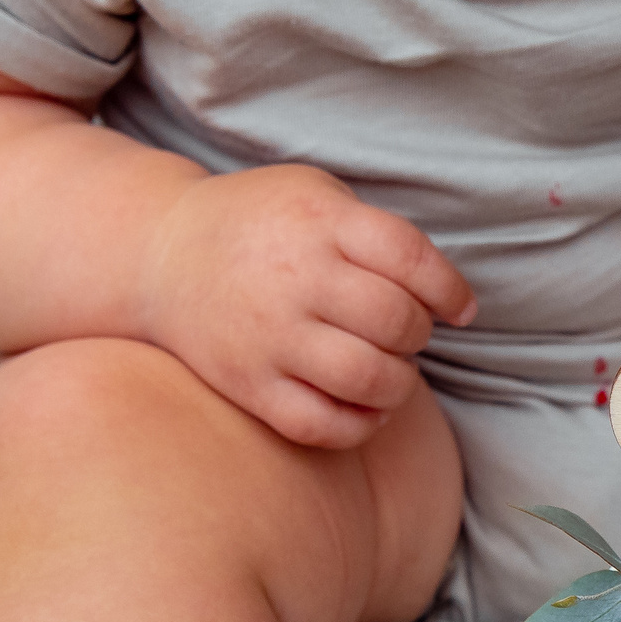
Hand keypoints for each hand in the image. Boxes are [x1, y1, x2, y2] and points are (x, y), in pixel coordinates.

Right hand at [135, 165, 476, 450]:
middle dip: (417, 335)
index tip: (458, 310)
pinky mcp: (248, 383)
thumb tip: (450, 300)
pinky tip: (364, 406)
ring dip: (399, 383)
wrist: (161, 255)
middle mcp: (292, 276)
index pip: (410, 258)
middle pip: (395, 321)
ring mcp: (268, 334)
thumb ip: (381, 235)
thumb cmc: (263, 227)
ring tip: (388, 370)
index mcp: (317, 219)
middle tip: (403, 334)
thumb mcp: (317, 196)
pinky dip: (361, 426)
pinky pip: (323, 425)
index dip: (450, 291)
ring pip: (368, 378)